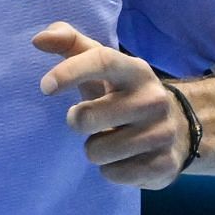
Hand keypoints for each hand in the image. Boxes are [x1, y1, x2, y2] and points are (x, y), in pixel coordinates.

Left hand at [33, 21, 188, 189]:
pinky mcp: (165, 164)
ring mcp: (162, 133)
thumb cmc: (122, 93)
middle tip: (90, 120)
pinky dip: (111, 170)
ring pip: (97, 152)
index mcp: (136, 70)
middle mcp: (154, 99)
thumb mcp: (102, 65)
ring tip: (111, 139)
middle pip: (87, 118)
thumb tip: (38, 39)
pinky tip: (124, 158)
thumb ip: (69, 44)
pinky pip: (114, 174)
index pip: (101, 61)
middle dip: (78, 122)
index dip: (69, 72)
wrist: (177, 127)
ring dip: (95, 148)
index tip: (45, 88)